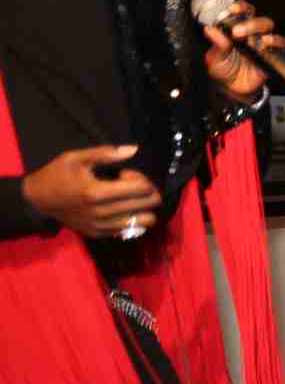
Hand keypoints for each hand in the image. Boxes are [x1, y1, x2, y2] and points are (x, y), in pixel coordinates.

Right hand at [21, 144, 160, 237]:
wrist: (38, 200)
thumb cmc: (57, 175)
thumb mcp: (76, 158)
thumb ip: (105, 153)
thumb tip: (133, 150)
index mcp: (96, 192)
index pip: (142, 189)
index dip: (142, 178)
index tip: (126, 174)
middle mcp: (101, 213)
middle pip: (148, 205)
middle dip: (148, 192)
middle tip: (131, 186)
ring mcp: (101, 226)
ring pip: (145, 222)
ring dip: (144, 208)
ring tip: (129, 199)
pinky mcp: (99, 234)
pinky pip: (130, 230)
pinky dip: (133, 219)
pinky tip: (120, 208)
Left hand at [201, 0, 284, 98]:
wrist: (233, 89)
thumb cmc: (224, 69)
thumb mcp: (215, 57)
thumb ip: (216, 44)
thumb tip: (210, 30)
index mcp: (238, 28)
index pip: (243, 11)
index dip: (240, 7)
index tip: (232, 10)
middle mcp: (253, 33)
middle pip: (258, 18)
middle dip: (249, 23)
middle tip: (237, 32)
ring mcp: (264, 43)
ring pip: (269, 28)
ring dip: (259, 31)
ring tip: (250, 41)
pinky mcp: (273, 55)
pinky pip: (280, 45)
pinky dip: (274, 42)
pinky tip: (264, 46)